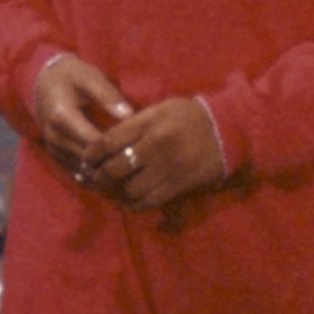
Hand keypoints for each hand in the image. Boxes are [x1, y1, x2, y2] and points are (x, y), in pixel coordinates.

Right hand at [32, 52, 132, 170]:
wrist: (42, 83)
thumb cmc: (70, 76)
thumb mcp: (89, 77)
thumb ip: (108, 96)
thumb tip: (130, 115)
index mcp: (62, 116)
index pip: (93, 142)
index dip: (116, 148)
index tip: (139, 147)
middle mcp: (54, 137)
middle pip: (88, 160)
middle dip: (113, 163)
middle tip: (138, 163)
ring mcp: (53, 149)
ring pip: (83, 171)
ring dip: (105, 173)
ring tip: (131, 171)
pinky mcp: (56, 156)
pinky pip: (77, 173)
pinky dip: (95, 176)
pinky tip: (115, 174)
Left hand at [78, 98, 229, 210]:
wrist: (228, 129)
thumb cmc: (189, 116)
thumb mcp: (160, 109)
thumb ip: (134, 124)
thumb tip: (106, 142)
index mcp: (148, 123)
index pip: (109, 141)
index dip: (91, 154)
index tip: (85, 159)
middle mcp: (156, 146)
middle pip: (115, 169)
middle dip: (100, 177)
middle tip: (94, 178)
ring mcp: (168, 168)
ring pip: (131, 189)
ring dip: (117, 193)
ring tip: (111, 191)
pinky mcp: (180, 185)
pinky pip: (150, 201)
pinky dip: (136, 204)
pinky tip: (130, 201)